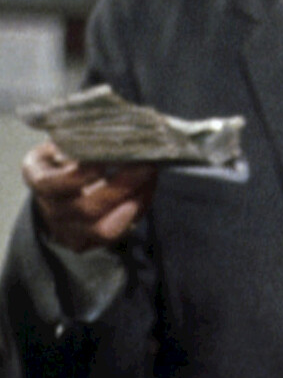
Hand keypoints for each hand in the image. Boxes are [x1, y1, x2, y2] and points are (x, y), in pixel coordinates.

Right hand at [22, 140, 156, 251]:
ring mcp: (65, 229)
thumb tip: (111, 134)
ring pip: (104, 229)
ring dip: (134, 203)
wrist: (62, 185)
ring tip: (150, 181)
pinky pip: (114, 237)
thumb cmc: (68, 156)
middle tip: (147, 166)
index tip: (105, 162)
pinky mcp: (84, 242)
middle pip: (87, 208)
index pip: (53, 184)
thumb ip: (82, 140)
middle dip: (122, 187)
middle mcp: (48, 208)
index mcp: (37, 178)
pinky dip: (135, 215)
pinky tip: (145, 194)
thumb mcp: (66, 141)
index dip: (80, 176)